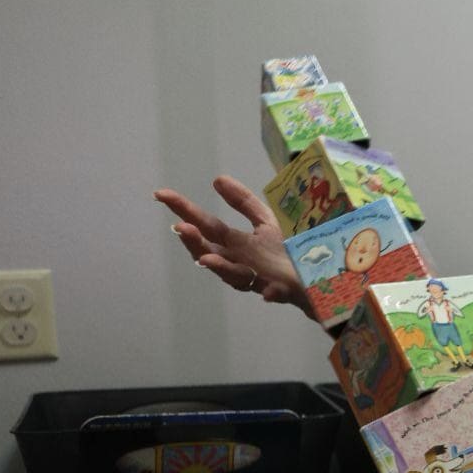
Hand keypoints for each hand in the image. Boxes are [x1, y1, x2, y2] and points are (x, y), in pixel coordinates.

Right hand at [154, 176, 309, 311]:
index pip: (205, 225)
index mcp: (234, 244)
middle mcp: (239, 262)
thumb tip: (217, 179)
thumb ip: (243, 202)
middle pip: (212, 253)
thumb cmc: (284, 250)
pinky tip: (268, 293)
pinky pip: (276, 294)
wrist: (312, 278)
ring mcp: (259, 278)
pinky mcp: (282, 290)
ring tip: (206, 258)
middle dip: (195, 242)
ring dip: (221, 268)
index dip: (183, 210)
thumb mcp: (265, 221)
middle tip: (181, 227)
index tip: (160, 194)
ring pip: (235, 276)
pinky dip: (271, 293)